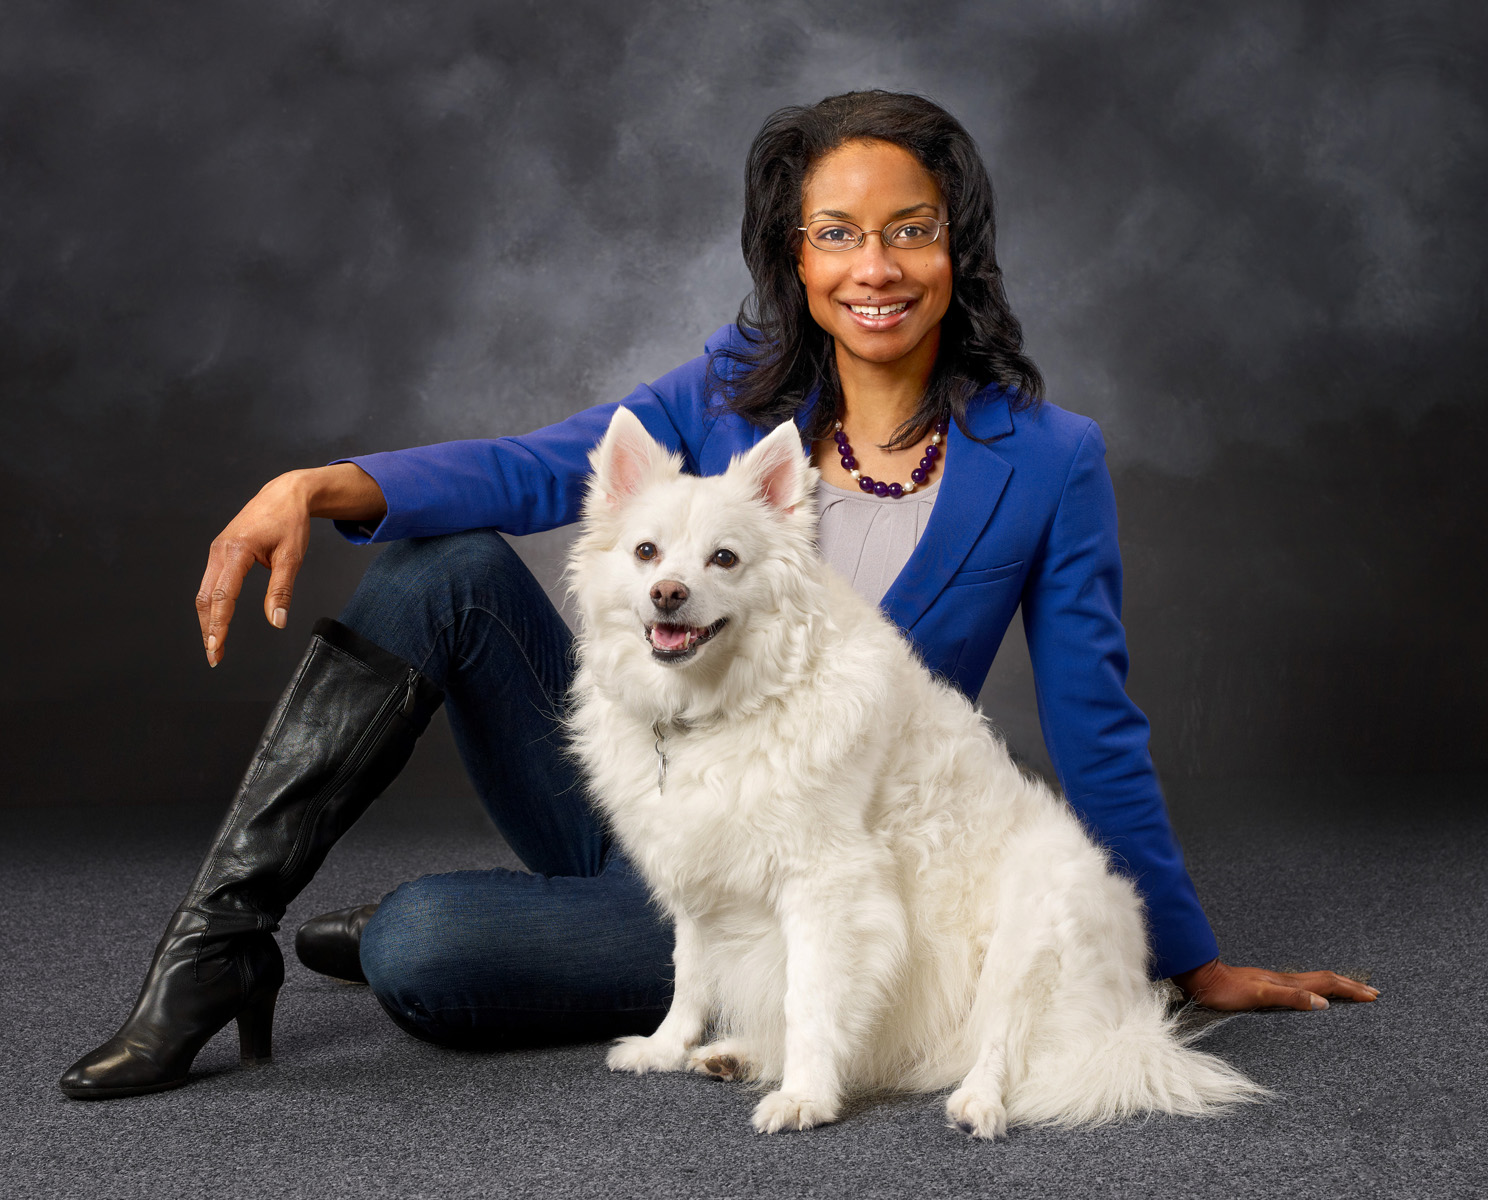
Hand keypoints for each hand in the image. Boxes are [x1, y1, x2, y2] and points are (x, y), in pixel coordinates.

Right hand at [196, 473, 314, 666]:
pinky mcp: (220, 552)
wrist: (284, 494)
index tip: (217, 649)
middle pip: (206, 598)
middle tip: (214, 656)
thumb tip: (277, 622)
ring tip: (215, 645)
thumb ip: (281, 591)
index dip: (218, 626)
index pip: (223, 596)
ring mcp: (217, 551)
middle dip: (208, 629)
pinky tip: (217, 622)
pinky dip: (212, 605)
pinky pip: (211, 583)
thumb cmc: (291, 522)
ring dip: (208, 620)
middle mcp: (220, 550)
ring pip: (205, 592)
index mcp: (237, 550)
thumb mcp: (292, 557)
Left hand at [1171, 957, 1379, 1010]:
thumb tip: (1324, 1003)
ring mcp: (1276, 982)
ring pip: (1314, 982)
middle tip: (1373, 993)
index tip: (1373, 996)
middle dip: (1350, 987)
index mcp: (1287, 982)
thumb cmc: (1227, 990)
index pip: (1327, 984)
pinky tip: (1315, 995)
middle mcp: (1285, 980)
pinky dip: (1318, 990)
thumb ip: (1290, 997)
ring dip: (1337, 986)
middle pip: (1325, 980)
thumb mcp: (1259, 996)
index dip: (1350, 990)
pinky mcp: (1267, 987)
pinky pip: (1302, 987)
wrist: (1202, 978)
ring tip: (1352, 991)